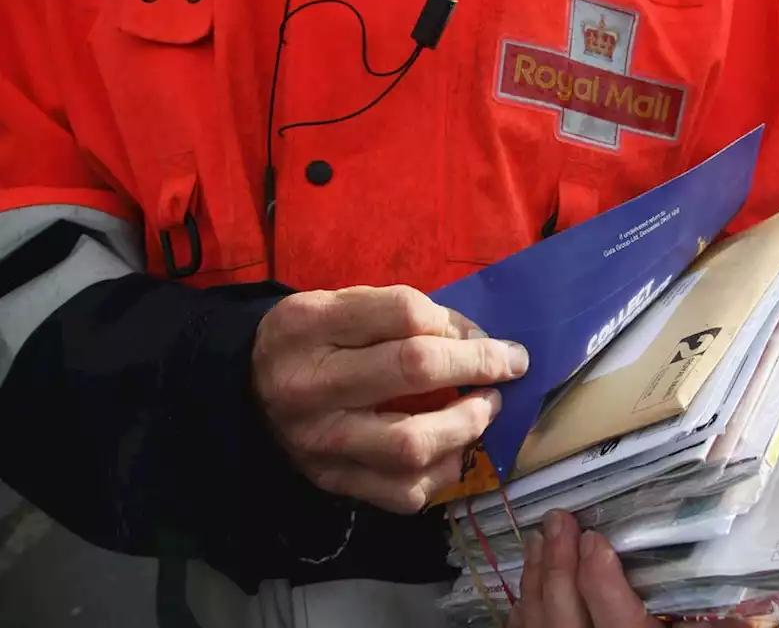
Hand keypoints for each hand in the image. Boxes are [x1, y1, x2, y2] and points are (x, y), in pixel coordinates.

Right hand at [252, 284, 527, 513]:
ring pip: (413, 443)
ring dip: (467, 425)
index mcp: (309, 325)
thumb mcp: (343, 305)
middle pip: (413, 369)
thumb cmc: (315, 341)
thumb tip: (478, 340)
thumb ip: (404, 313)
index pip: (402, 312)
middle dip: (477, 366)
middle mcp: (309, 385)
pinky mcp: (333, 482)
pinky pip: (404, 492)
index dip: (458, 323)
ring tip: (485, 409)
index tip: (487, 335)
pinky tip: (455, 450)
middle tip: (510, 366)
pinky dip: (444, 473)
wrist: (248, 392)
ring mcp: (320, 442)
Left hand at [512, 510, 775, 627]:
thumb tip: (754, 616)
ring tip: (537, 541)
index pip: (619, 622)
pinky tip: (524, 594)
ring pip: (538, 627)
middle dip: (557, 565)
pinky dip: (522, 617)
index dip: (601, 579)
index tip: (594, 539)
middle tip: (558, 521)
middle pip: (565, 618)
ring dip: (535, 582)